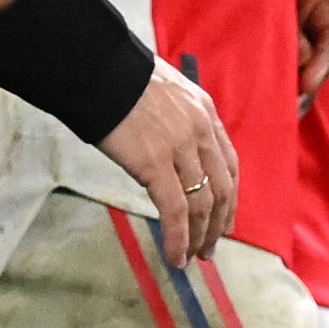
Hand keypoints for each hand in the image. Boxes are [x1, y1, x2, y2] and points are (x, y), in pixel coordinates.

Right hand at [96, 60, 239, 265]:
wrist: (99, 71)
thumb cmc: (124, 79)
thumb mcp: (168, 92)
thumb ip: (179, 121)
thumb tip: (174, 155)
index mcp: (205, 112)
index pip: (229, 165)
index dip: (229, 198)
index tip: (224, 221)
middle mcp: (200, 131)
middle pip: (222, 189)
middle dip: (218, 224)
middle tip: (210, 247)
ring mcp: (180, 148)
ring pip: (202, 205)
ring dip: (200, 237)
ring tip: (193, 256)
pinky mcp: (155, 164)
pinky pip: (175, 211)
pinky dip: (178, 238)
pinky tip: (176, 255)